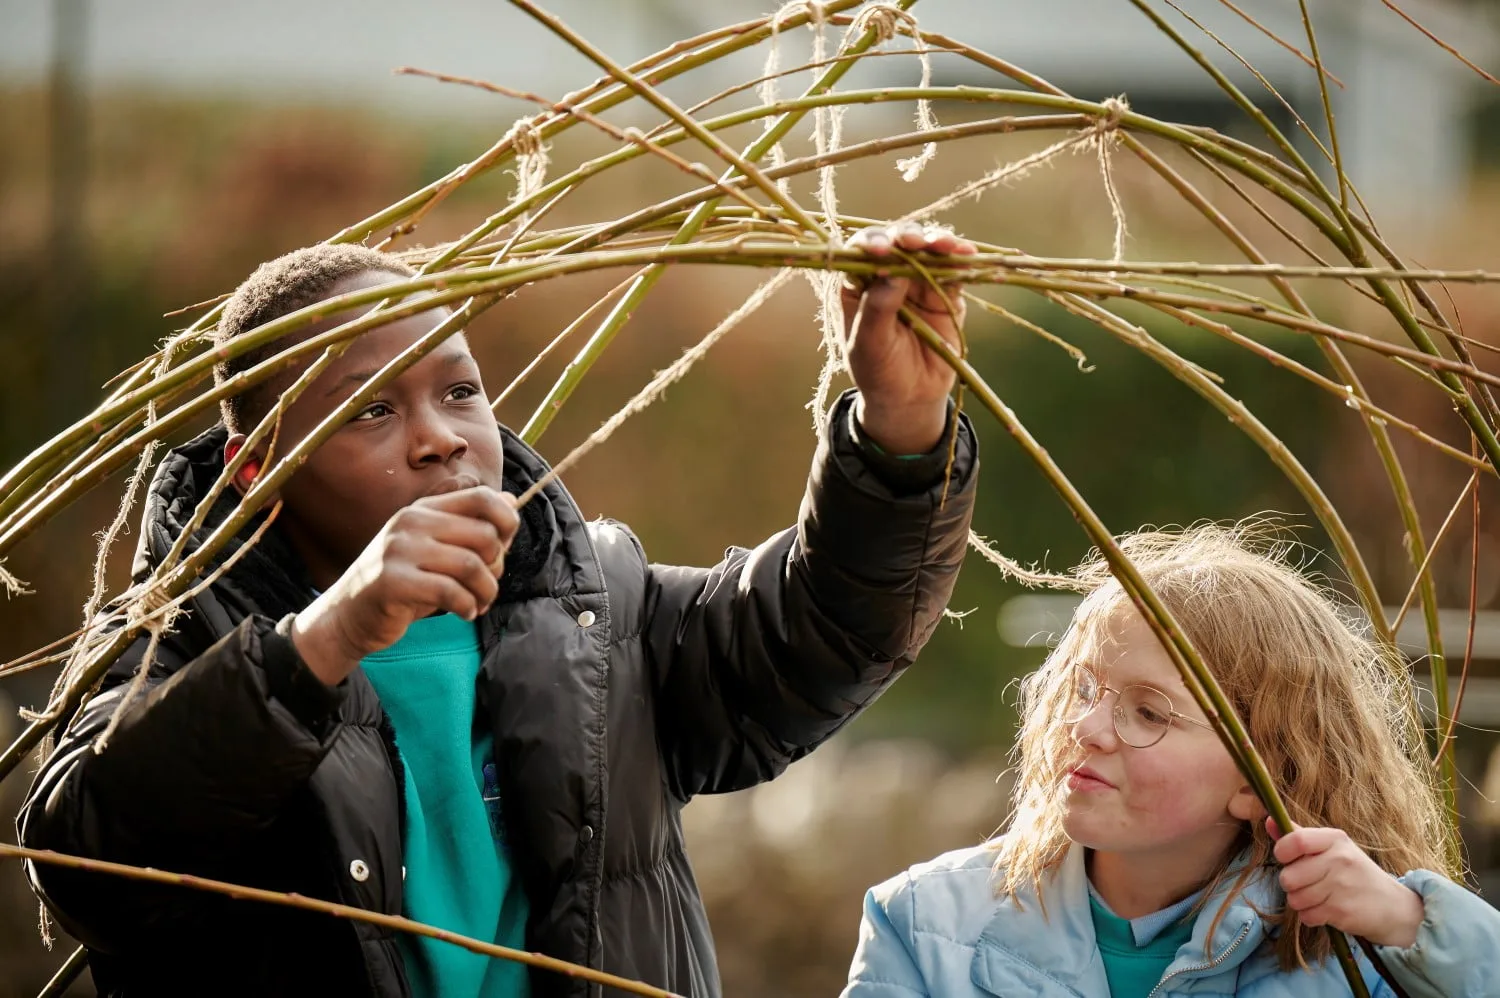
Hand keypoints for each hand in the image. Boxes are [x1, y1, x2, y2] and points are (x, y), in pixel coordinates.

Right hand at [290, 487, 518, 685]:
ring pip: (472, 565)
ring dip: (486, 591)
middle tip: (486, 585)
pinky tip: (465, 613)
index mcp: (424, 508)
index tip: (504, 547)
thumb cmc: (403, 581)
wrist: (349, 614)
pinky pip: (450, 591)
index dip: (506, 521)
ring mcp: (400, 549)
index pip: (482, 497)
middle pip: (484, 535)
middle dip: (497, 566)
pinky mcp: (393, 581)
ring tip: (480, 603)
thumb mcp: (435, 548)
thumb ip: (470, 525)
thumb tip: (511, 501)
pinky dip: (467, 606)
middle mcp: (411, 521)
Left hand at [841, 222, 976, 454]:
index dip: (870, 243)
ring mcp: (917, 282)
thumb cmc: (878, 372)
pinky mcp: (945, 293)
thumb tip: (892, 271)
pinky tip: (967, 254)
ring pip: (927, 251)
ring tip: (946, 244)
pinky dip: (961, 259)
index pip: (860, 252)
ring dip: (937, 241)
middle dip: (907, 237)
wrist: (910, 398)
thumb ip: (876, 308)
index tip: (880, 250)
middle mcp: (887, 275)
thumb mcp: (868, 345)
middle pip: (897, 243)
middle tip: (916, 242)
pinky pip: (954, 271)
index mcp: (857, 285)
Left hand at [1270, 818, 1424, 947]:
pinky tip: (1326, 910)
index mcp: (1335, 839)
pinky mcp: (1342, 912)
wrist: (1394, 906)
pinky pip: (1307, 917)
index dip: (1282, 852)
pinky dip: (1311, 917)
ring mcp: (1342, 887)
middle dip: (1291, 884)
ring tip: (1318, 897)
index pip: (1296, 840)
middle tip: (1306, 883)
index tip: (1286, 858)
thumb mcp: (1333, 848)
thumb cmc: (1354, 873)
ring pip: (1295, 899)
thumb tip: (1269, 820)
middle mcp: (1339, 860)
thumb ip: (1300, 836)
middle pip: (1288, 876)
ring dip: (1301, 902)